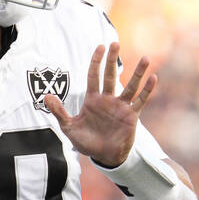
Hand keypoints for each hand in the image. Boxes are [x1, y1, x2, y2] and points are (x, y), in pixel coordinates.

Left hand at [44, 43, 156, 167]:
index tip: (99, 47)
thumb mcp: (70, 128)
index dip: (96, 62)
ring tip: (145, 59)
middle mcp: (108, 99)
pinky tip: (153, 78)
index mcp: (93, 100)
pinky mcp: (132, 115)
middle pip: (110, 76)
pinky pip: (140, 101)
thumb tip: (45, 96)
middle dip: (112, 60)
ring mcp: (121, 106)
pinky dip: (147, 90)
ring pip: (131, 86)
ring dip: (138, 73)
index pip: (93, 76)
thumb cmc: (87, 142)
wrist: (104, 156)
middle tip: (115, 43)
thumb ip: (59, 112)